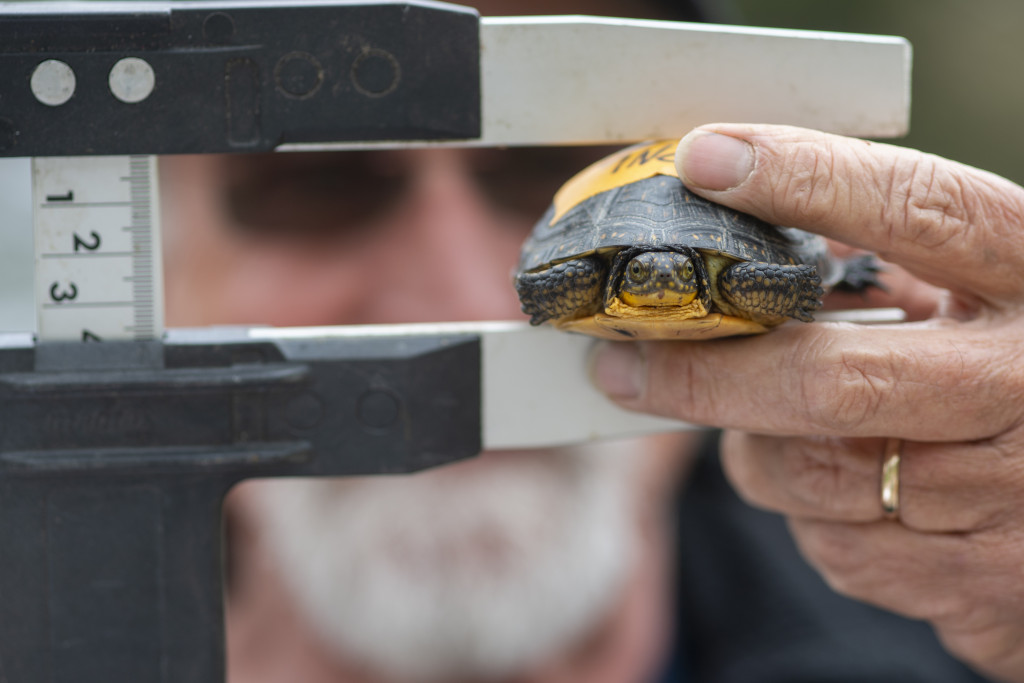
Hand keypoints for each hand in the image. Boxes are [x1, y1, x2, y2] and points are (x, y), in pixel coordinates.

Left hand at [590, 123, 1023, 680]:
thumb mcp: (995, 298)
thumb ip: (902, 272)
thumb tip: (747, 241)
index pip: (917, 210)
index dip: (805, 179)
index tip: (707, 158)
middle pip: (826, 382)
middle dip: (703, 375)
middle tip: (624, 363)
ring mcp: (1011, 496)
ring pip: (808, 477)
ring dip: (759, 448)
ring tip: (777, 424)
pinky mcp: (985, 586)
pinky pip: (841, 549)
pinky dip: (817, 516)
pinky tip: (855, 491)